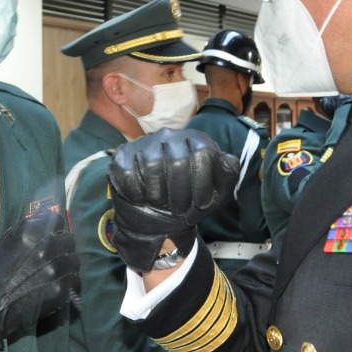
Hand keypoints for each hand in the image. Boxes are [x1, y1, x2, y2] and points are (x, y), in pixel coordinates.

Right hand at [0, 203, 79, 347]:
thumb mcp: (7, 242)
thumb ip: (27, 229)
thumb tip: (43, 221)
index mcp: (32, 232)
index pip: (57, 220)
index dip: (55, 228)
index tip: (53, 235)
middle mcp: (48, 247)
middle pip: (69, 240)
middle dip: (62, 246)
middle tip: (55, 256)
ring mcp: (57, 268)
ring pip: (74, 260)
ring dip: (67, 264)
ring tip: (56, 272)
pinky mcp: (62, 288)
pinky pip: (75, 280)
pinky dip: (68, 282)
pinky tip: (56, 286)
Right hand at [106, 128, 238, 271]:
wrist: (155, 216)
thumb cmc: (189, 201)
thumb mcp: (216, 193)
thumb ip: (228, 175)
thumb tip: (227, 160)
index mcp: (195, 140)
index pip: (204, 153)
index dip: (203, 183)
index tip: (201, 203)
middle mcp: (170, 136)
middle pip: (178, 161)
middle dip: (181, 193)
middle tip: (180, 209)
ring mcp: (145, 144)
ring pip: (152, 165)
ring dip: (159, 194)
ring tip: (162, 203)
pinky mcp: (123, 156)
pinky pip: (129, 173)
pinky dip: (138, 193)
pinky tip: (143, 198)